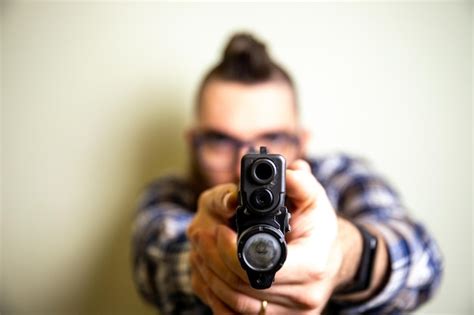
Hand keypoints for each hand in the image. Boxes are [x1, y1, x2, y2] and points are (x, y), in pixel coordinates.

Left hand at [189, 160, 351, 313]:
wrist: (331, 261)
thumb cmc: (319, 230)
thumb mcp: (315, 201)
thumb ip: (301, 184)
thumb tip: (288, 171)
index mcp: (312, 265)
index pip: (262, 266)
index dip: (233, 250)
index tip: (220, 230)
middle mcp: (303, 295)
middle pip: (243, 287)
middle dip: (214, 259)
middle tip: (201, 234)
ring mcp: (290, 314)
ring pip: (235, 304)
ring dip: (210, 276)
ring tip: (200, 250)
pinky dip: (217, 296)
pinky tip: (210, 275)